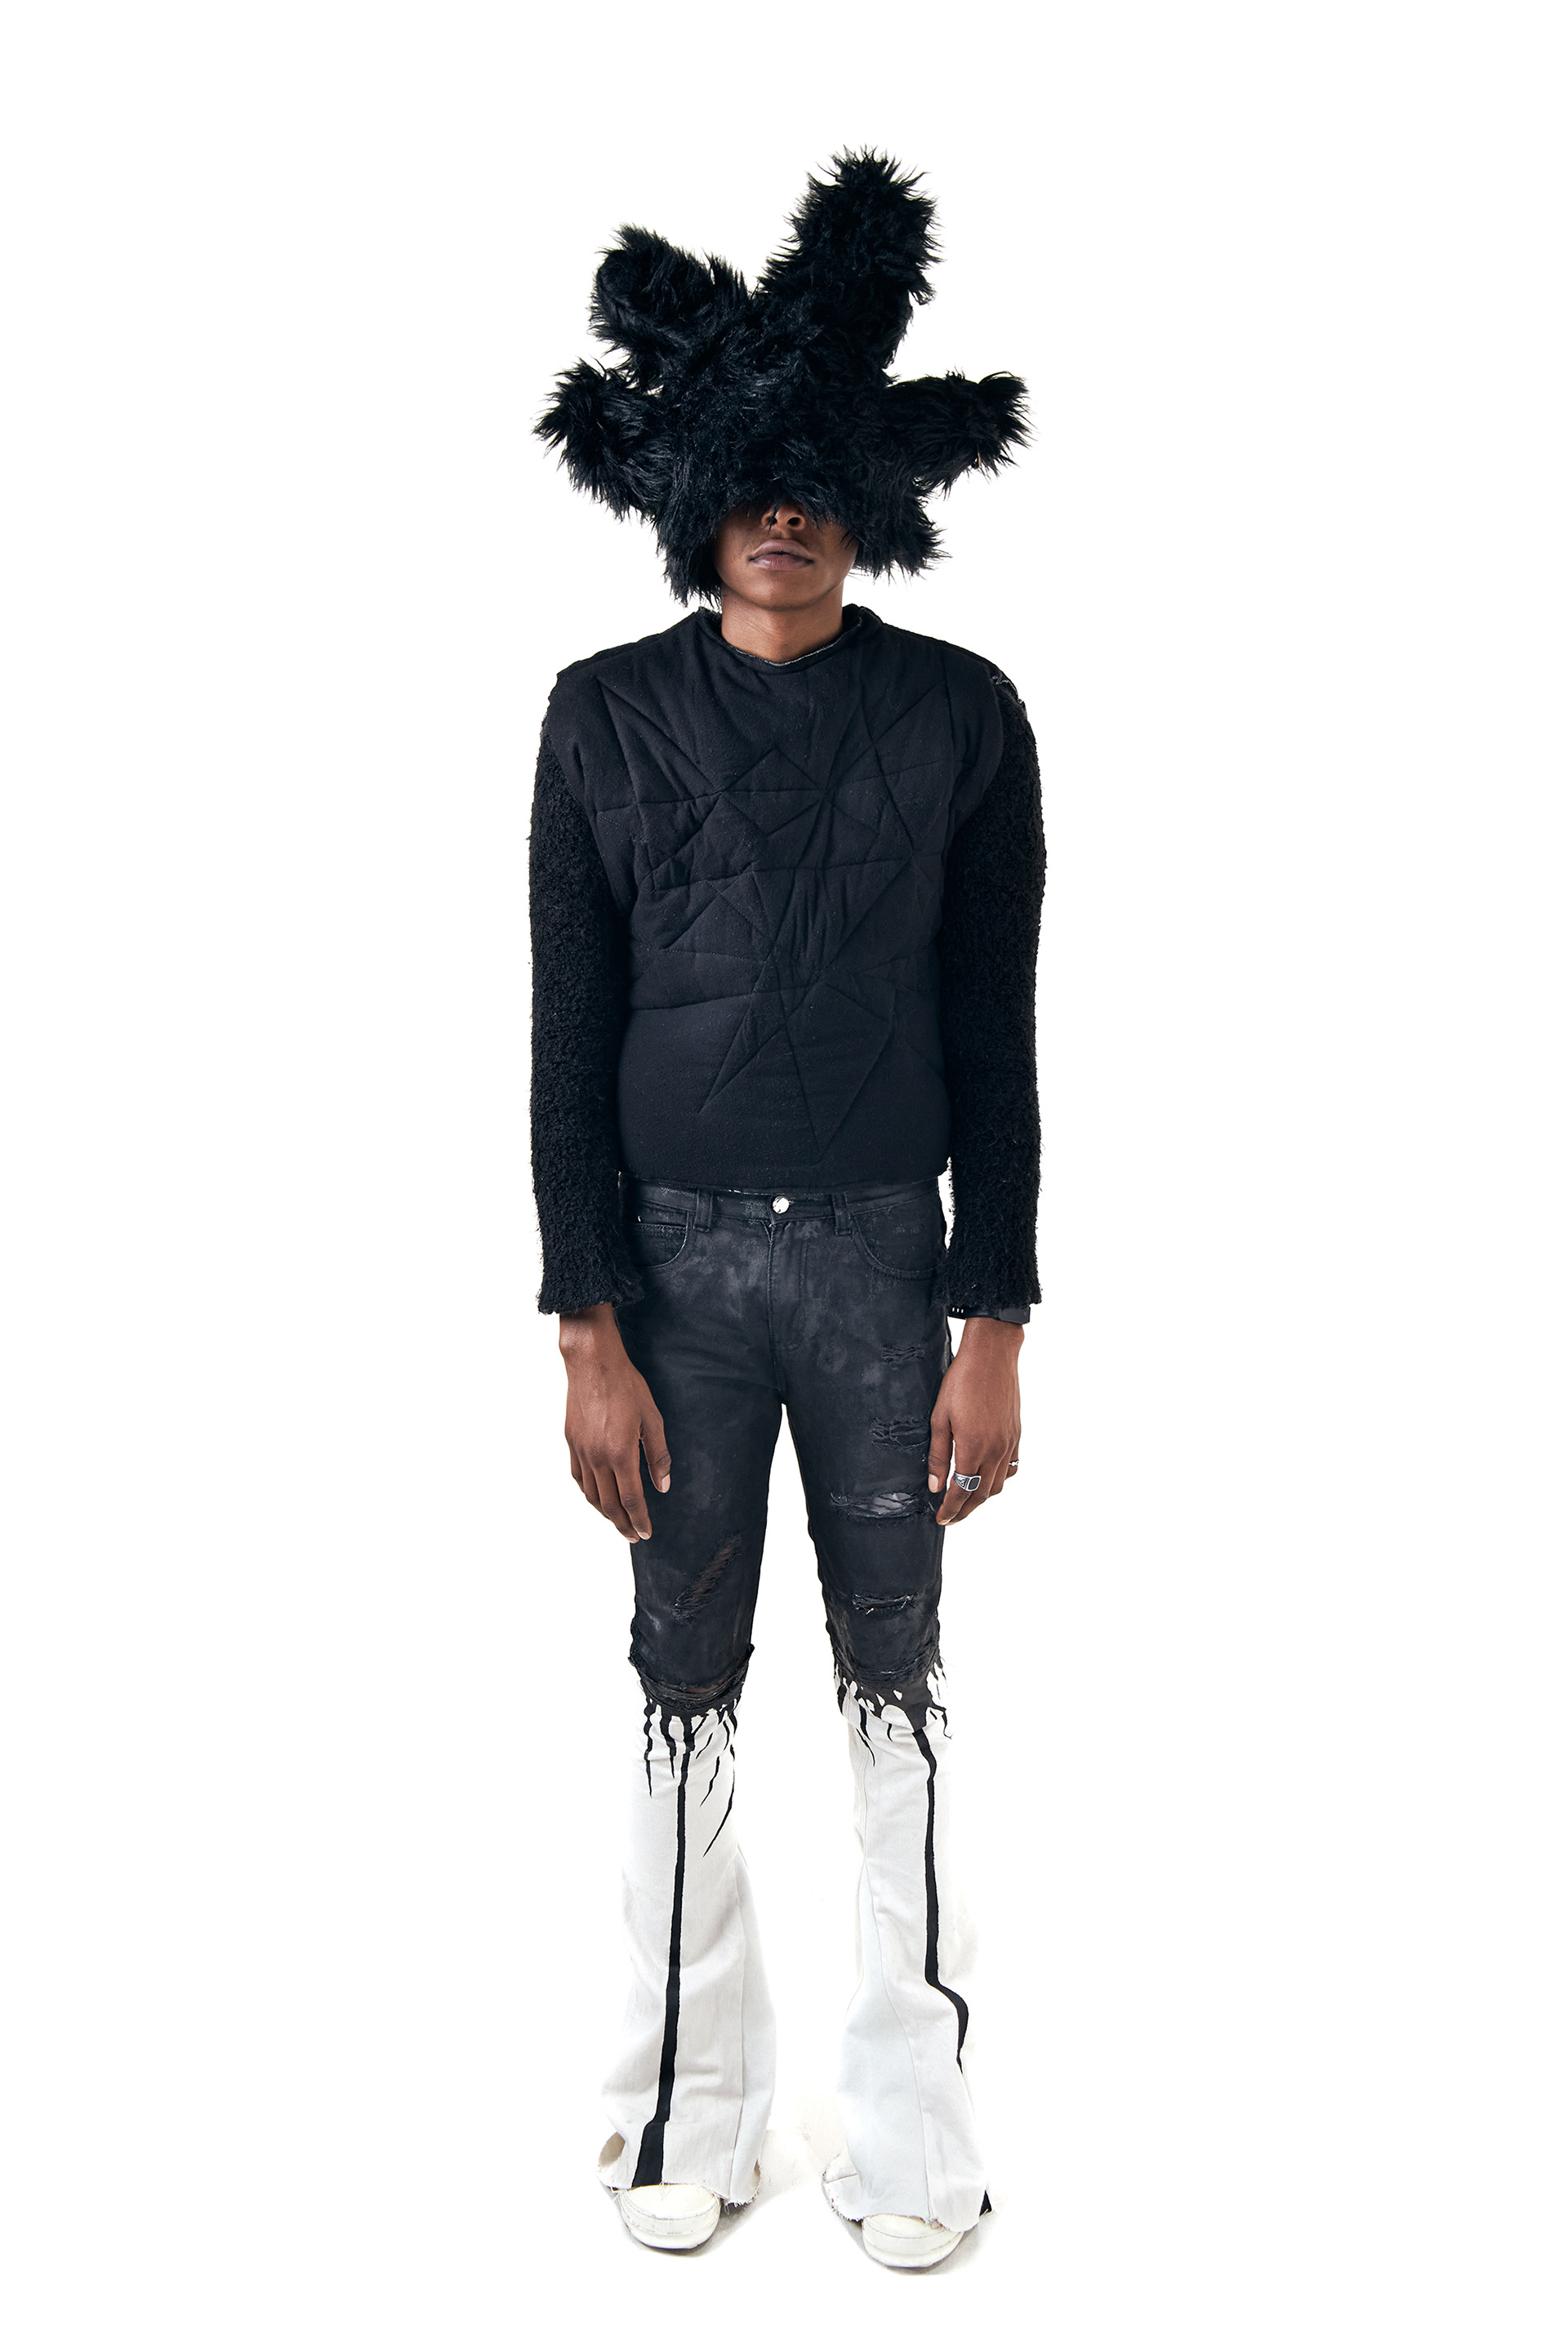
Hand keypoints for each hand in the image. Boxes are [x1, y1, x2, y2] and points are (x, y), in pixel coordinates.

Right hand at [558, 1304, 670, 1540]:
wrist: (592, 1363)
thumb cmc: (626, 1387)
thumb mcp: (652, 1419)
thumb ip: (658, 1455)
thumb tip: (663, 1486)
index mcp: (620, 1453)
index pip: (631, 1499)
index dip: (639, 1520)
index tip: (646, 1533)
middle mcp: (597, 1457)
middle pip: (609, 1504)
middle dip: (622, 1524)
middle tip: (633, 1535)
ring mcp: (581, 1451)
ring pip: (591, 1494)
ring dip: (605, 1513)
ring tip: (618, 1520)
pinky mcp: (571, 1442)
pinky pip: (579, 1477)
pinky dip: (589, 1493)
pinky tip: (597, 1496)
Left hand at [927, 1317, 1023, 1526]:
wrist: (992, 1356)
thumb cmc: (961, 1382)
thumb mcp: (939, 1417)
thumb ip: (937, 1455)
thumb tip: (934, 1486)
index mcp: (973, 1447)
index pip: (962, 1491)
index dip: (950, 1509)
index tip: (941, 1519)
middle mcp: (995, 1450)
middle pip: (982, 1493)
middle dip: (965, 1510)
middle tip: (951, 1518)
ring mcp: (1009, 1443)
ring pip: (998, 1484)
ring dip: (982, 1497)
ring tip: (967, 1500)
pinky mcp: (1017, 1434)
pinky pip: (1011, 1467)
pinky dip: (999, 1480)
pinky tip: (988, 1477)